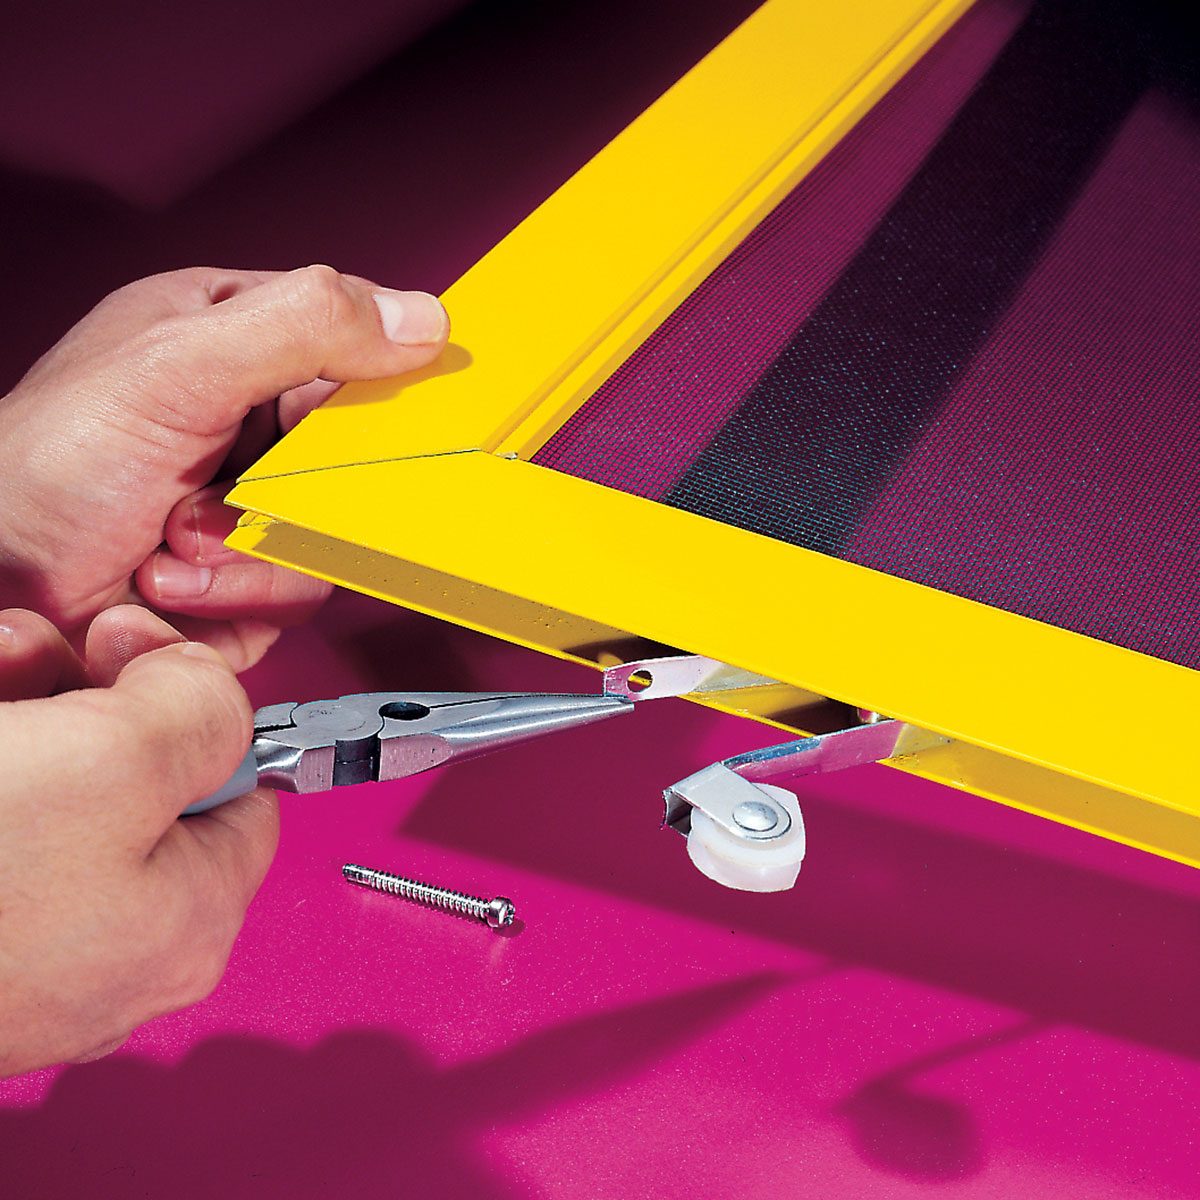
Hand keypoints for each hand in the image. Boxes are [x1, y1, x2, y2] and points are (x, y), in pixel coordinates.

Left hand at [0, 266, 448, 668]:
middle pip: (357, 444)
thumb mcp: (178, 367)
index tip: (399, 408)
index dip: (387, 371)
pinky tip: (172, 580)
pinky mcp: (253, 578)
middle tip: (251, 485)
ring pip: (335, 527)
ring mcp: (254, 502)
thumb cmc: (45, 466)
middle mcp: (248, 419)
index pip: (352, 337)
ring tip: (176, 539)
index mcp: (231, 337)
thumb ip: (302, 327)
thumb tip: (424, 318)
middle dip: (302, 482)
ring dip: (255, 547)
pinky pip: (302, 589)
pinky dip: (240, 593)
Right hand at [0, 604, 276, 1077]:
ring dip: (26, 704)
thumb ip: (201, 710)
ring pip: (55, 789)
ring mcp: (24, 948)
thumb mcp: (119, 756)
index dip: (199, 707)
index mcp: (188, 921)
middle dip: (89, 691)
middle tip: (42, 644)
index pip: (243, 791)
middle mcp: (115, 950)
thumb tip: (207, 691)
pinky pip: (0, 825)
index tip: (139, 654)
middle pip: (139, 779)